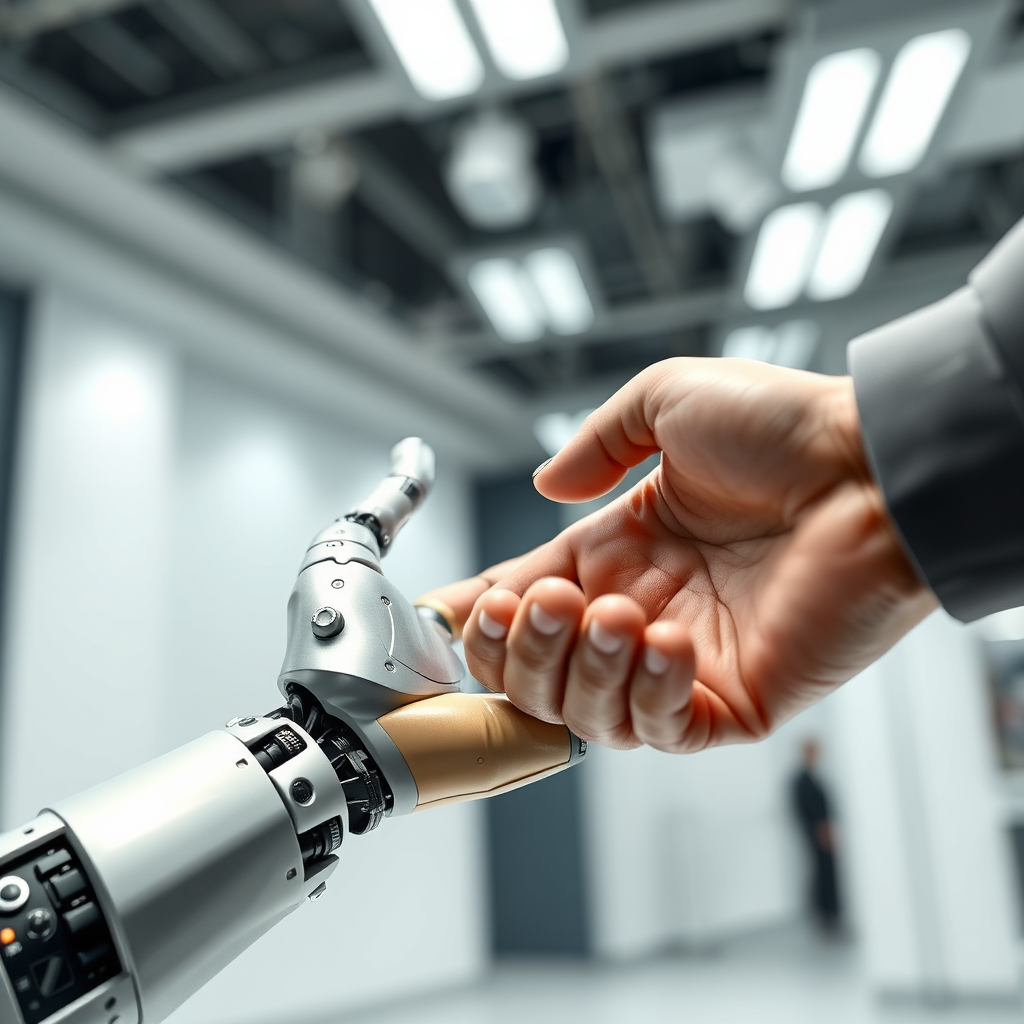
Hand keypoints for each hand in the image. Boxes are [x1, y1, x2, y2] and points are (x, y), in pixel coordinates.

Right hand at [420, 358, 935, 752]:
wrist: (874, 466)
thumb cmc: (782, 428)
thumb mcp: (668, 403)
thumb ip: (596, 443)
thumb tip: (545, 487)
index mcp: (617, 552)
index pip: (522, 603)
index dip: (477, 617)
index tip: (442, 613)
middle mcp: (640, 612)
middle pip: (539, 675)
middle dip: (520, 651)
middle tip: (552, 604)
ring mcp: (684, 664)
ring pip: (588, 714)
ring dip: (580, 670)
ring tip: (616, 613)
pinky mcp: (733, 700)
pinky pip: (662, 732)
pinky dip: (645, 696)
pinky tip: (664, 640)